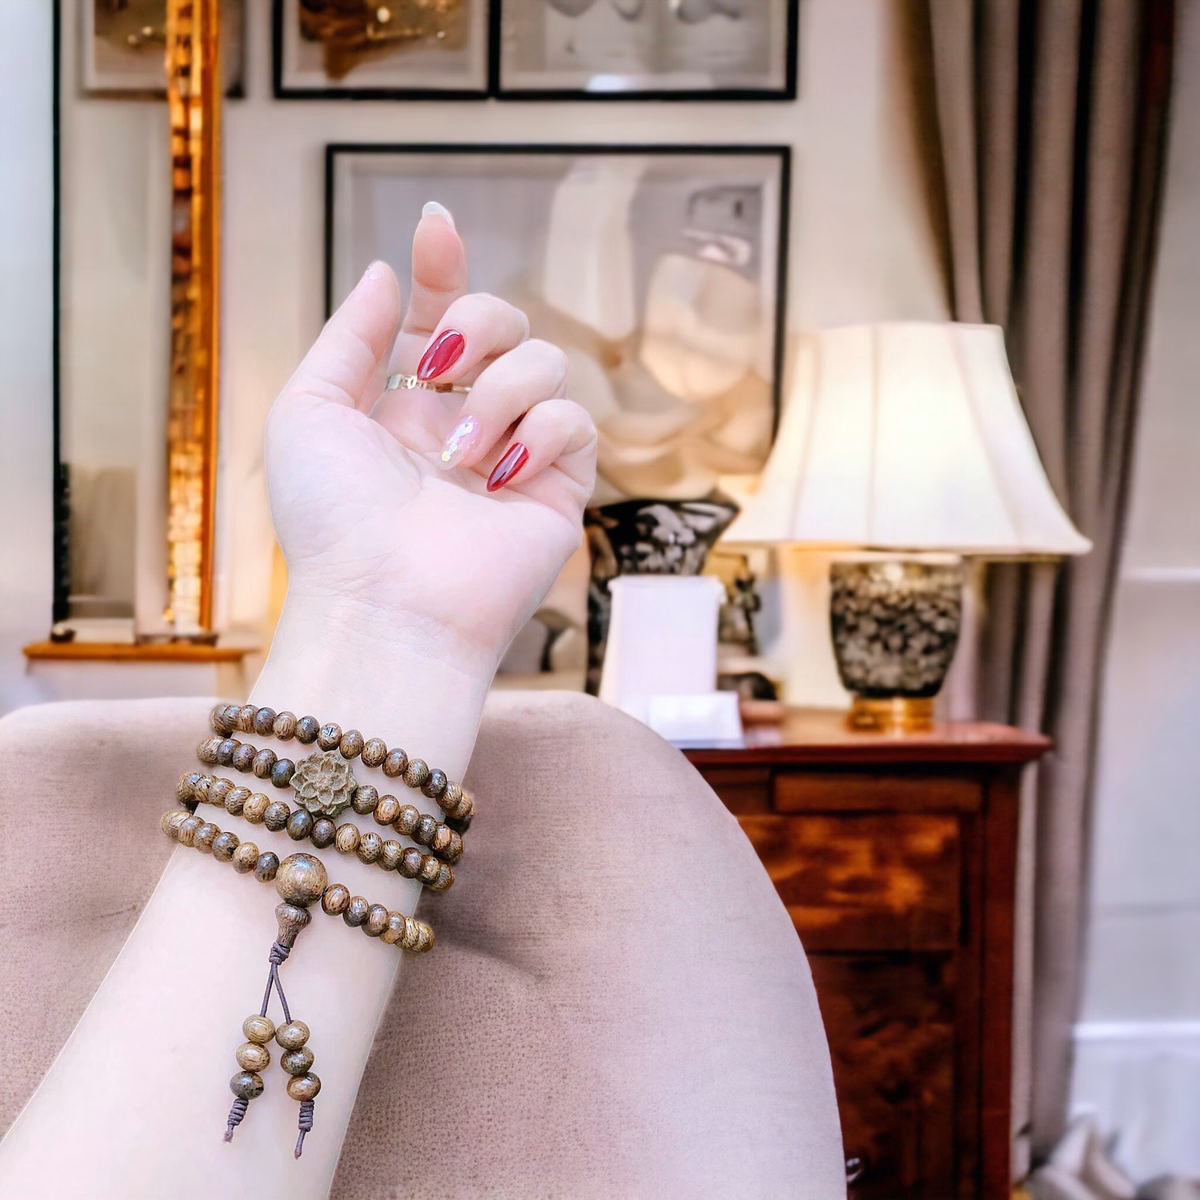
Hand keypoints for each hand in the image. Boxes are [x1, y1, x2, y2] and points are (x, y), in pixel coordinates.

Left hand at [265, 208, 596, 672]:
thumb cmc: (332, 521)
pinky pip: (574, 421)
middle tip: (444, 364)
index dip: (442, 268)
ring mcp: (515, 456)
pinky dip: (539, 434)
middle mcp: (464, 423)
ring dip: (499, 393)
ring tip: (459, 455)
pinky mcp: (559, 489)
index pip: (439, 318)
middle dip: (479, 318)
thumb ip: (351, 336)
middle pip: (505, 320)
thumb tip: (388, 274)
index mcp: (405, 406)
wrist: (383, 605)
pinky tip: (500, 476)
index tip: (434, 227)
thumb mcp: (309, 411)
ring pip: (546, 362)